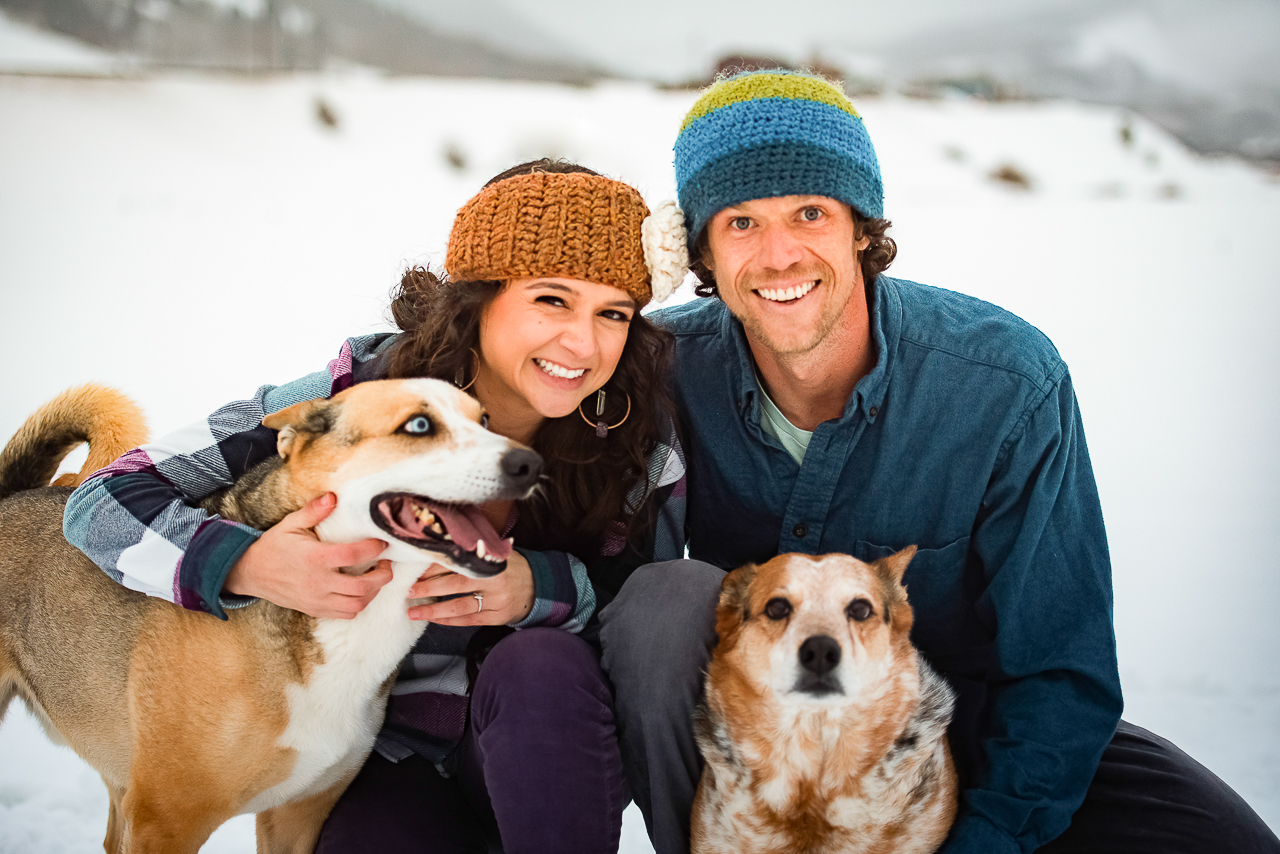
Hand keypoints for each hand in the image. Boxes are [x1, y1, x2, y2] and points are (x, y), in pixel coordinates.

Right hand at [224, 492, 391, 618]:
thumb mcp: (290, 524)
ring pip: (357, 605)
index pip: (353, 555)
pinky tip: (360, 590)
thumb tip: (333, 496)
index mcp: (314, 558)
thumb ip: (313, 511)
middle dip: (382, 576)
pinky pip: (345, 615)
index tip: (383, 542)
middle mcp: (317, 582)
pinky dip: (358, 605)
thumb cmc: (274, 546)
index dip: (374, 548)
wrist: (250, 573)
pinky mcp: (315, 610)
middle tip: (386, 563)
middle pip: (362, 587)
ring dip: (373, 592)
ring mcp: (316, 600)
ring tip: (376, 577)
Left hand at [406, 550, 534, 625]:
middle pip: (455, 585)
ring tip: (414, 612)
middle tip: (408, 592)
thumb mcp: (495, 554)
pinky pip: (469, 620)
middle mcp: (494, 581)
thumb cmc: (510, 567)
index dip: (434, 568)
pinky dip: (450, 621)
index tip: (415, 572)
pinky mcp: (497, 617)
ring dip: (434, 610)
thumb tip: (436, 552)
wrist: (538, 586)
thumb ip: (471, 554)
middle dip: (428, 588)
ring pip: (459, 607)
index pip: (457, 564)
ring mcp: (496, 601)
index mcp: (491, 561)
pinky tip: (435, 619)